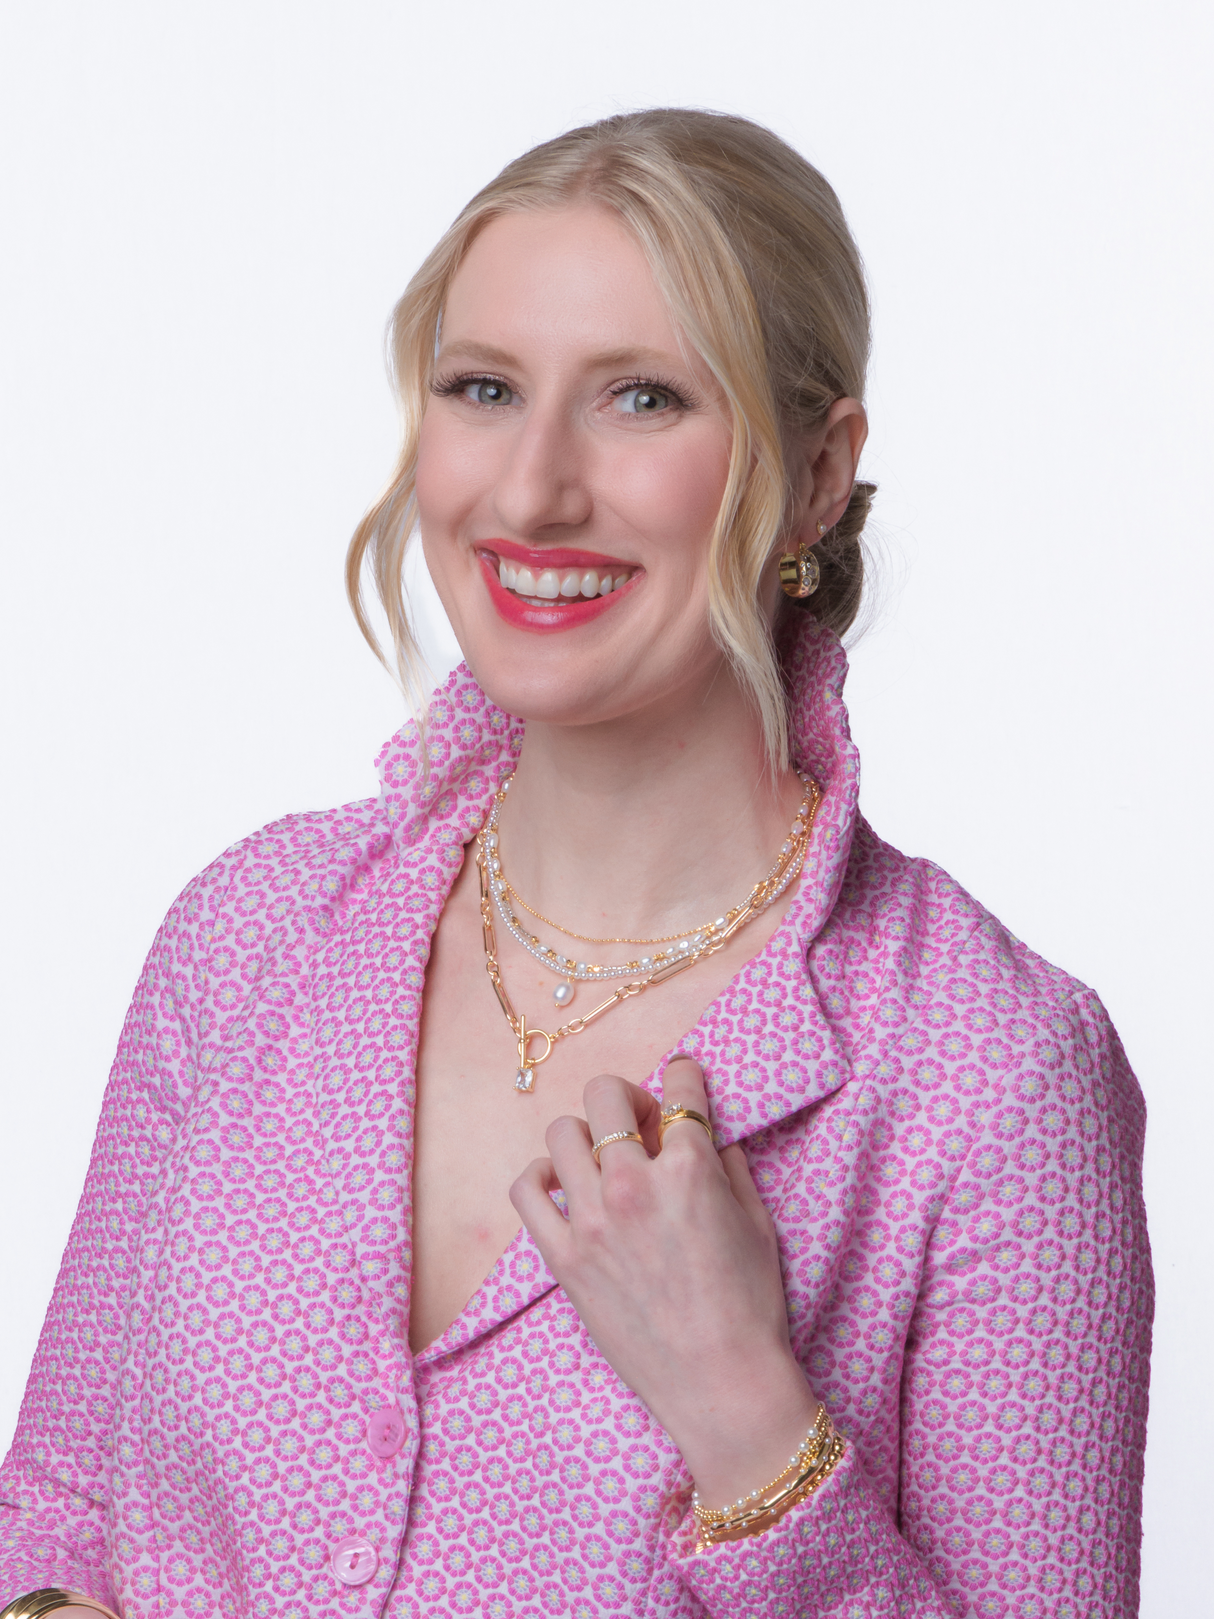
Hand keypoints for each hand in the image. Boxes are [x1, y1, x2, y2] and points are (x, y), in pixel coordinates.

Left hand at [510, 1056, 818, 1504]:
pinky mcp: (563, 1257)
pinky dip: (541, 1177)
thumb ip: (729, 1166)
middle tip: (643, 1125)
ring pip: (561, 1132)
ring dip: (585, 1134)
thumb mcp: (757, 1223)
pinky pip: (526, 1190)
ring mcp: (592, 1220)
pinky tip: (564, 1187)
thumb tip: (707, 1133)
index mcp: (690, 1168)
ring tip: (603, 1158)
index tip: (683, 1081)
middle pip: (606, 1095)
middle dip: (628, 1097)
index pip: (680, 1087)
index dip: (685, 1076)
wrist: (721, 1384)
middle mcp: (634, 1183)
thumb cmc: (750, 1308)